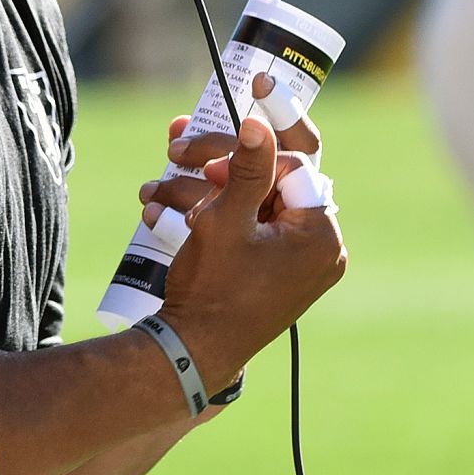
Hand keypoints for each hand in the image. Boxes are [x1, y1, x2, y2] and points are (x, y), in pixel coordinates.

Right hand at [151, 106, 345, 389]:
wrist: (189, 353)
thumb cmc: (213, 290)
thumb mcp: (228, 220)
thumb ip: (248, 167)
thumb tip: (259, 121)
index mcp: (320, 235)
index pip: (291, 166)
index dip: (246, 156)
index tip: (207, 163)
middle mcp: (316, 249)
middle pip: (268, 182)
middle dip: (216, 167)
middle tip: (178, 154)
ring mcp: (292, 263)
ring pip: (248, 205)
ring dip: (198, 193)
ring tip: (153, 191)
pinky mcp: (269, 272)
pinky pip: (243, 230)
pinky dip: (207, 218)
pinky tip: (161, 213)